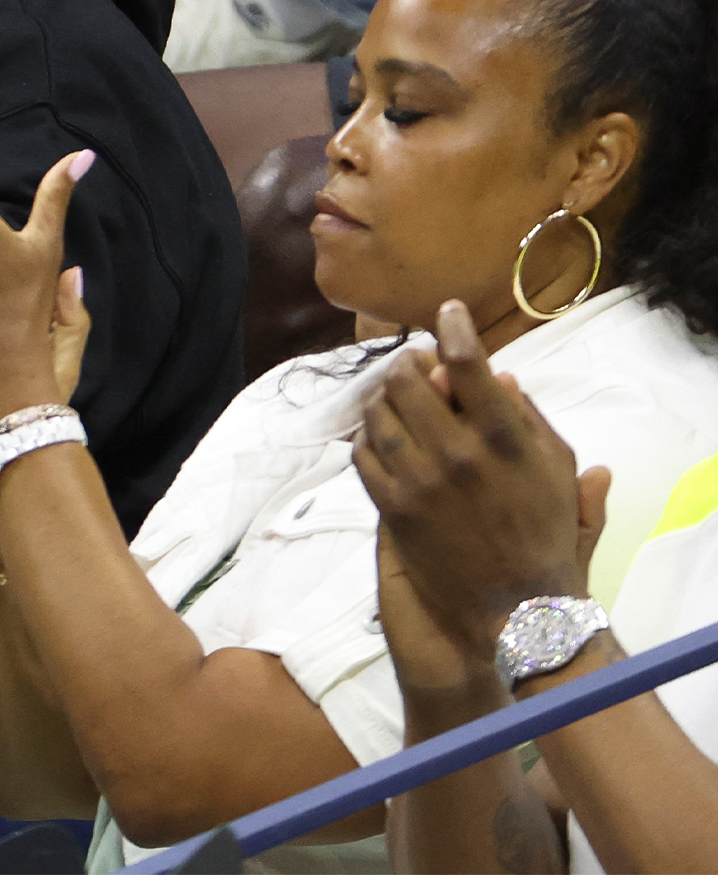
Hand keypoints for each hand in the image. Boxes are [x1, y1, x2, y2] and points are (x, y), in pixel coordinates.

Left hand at [352, 300, 610, 664]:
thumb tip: (497, 375)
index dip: (453, 327)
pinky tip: (381, 435)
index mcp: (503, 438)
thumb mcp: (554, 469)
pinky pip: (364, 454)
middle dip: (408, 363)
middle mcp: (456, 453)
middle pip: (409, 381)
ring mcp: (418, 481)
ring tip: (396, 395)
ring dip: (384, 396)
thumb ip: (528, 418)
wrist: (517, 606)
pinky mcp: (392, 508)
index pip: (468, 364)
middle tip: (414, 362)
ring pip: (379, 414)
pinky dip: (368, 437)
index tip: (447, 312)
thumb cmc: (545, 532)